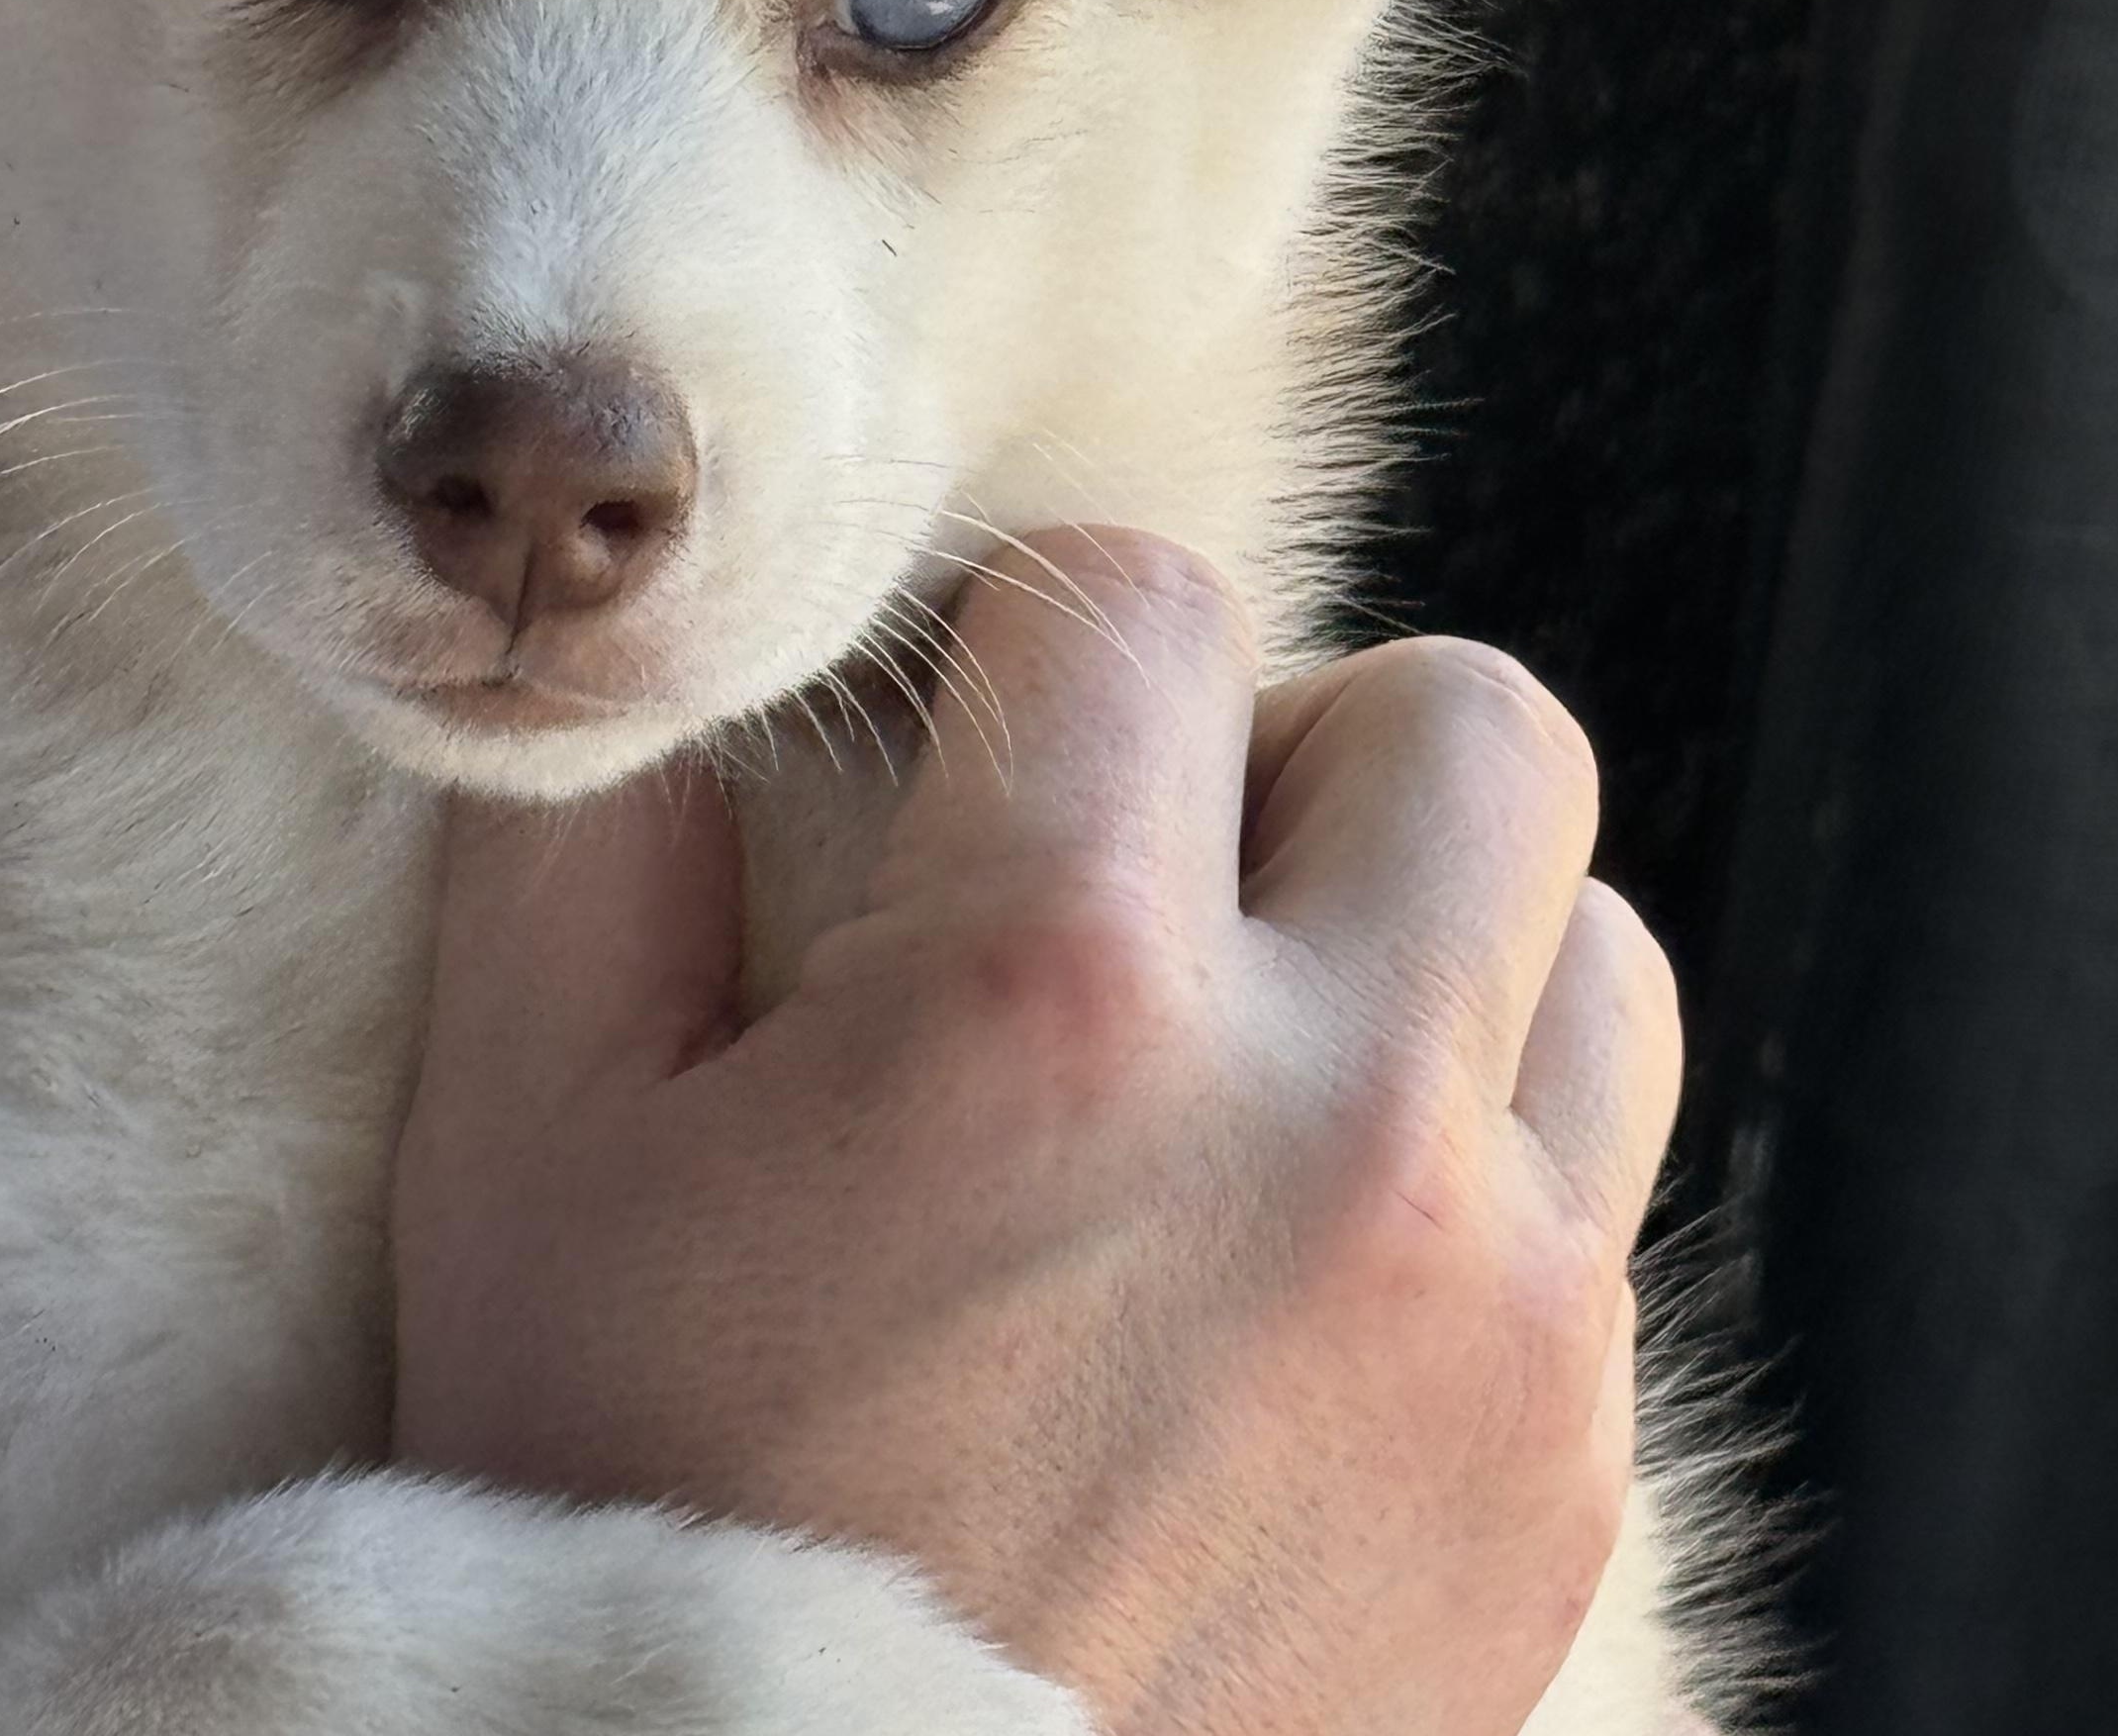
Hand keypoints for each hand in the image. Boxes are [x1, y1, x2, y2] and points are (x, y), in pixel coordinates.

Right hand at [391, 532, 1680, 1735]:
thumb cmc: (625, 1517)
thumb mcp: (525, 1150)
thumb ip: (602, 837)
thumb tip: (714, 680)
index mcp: (1062, 996)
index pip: (1144, 598)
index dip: (1024, 640)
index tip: (958, 762)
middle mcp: (1336, 1126)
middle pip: (1471, 729)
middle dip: (1297, 753)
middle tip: (1143, 885)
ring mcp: (1494, 1323)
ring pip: (1592, 948)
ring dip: (1430, 955)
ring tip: (1242, 1074)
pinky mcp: (1564, 1486)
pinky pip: (1592, 1202)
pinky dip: (1463, 1177)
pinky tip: (1275, 1285)